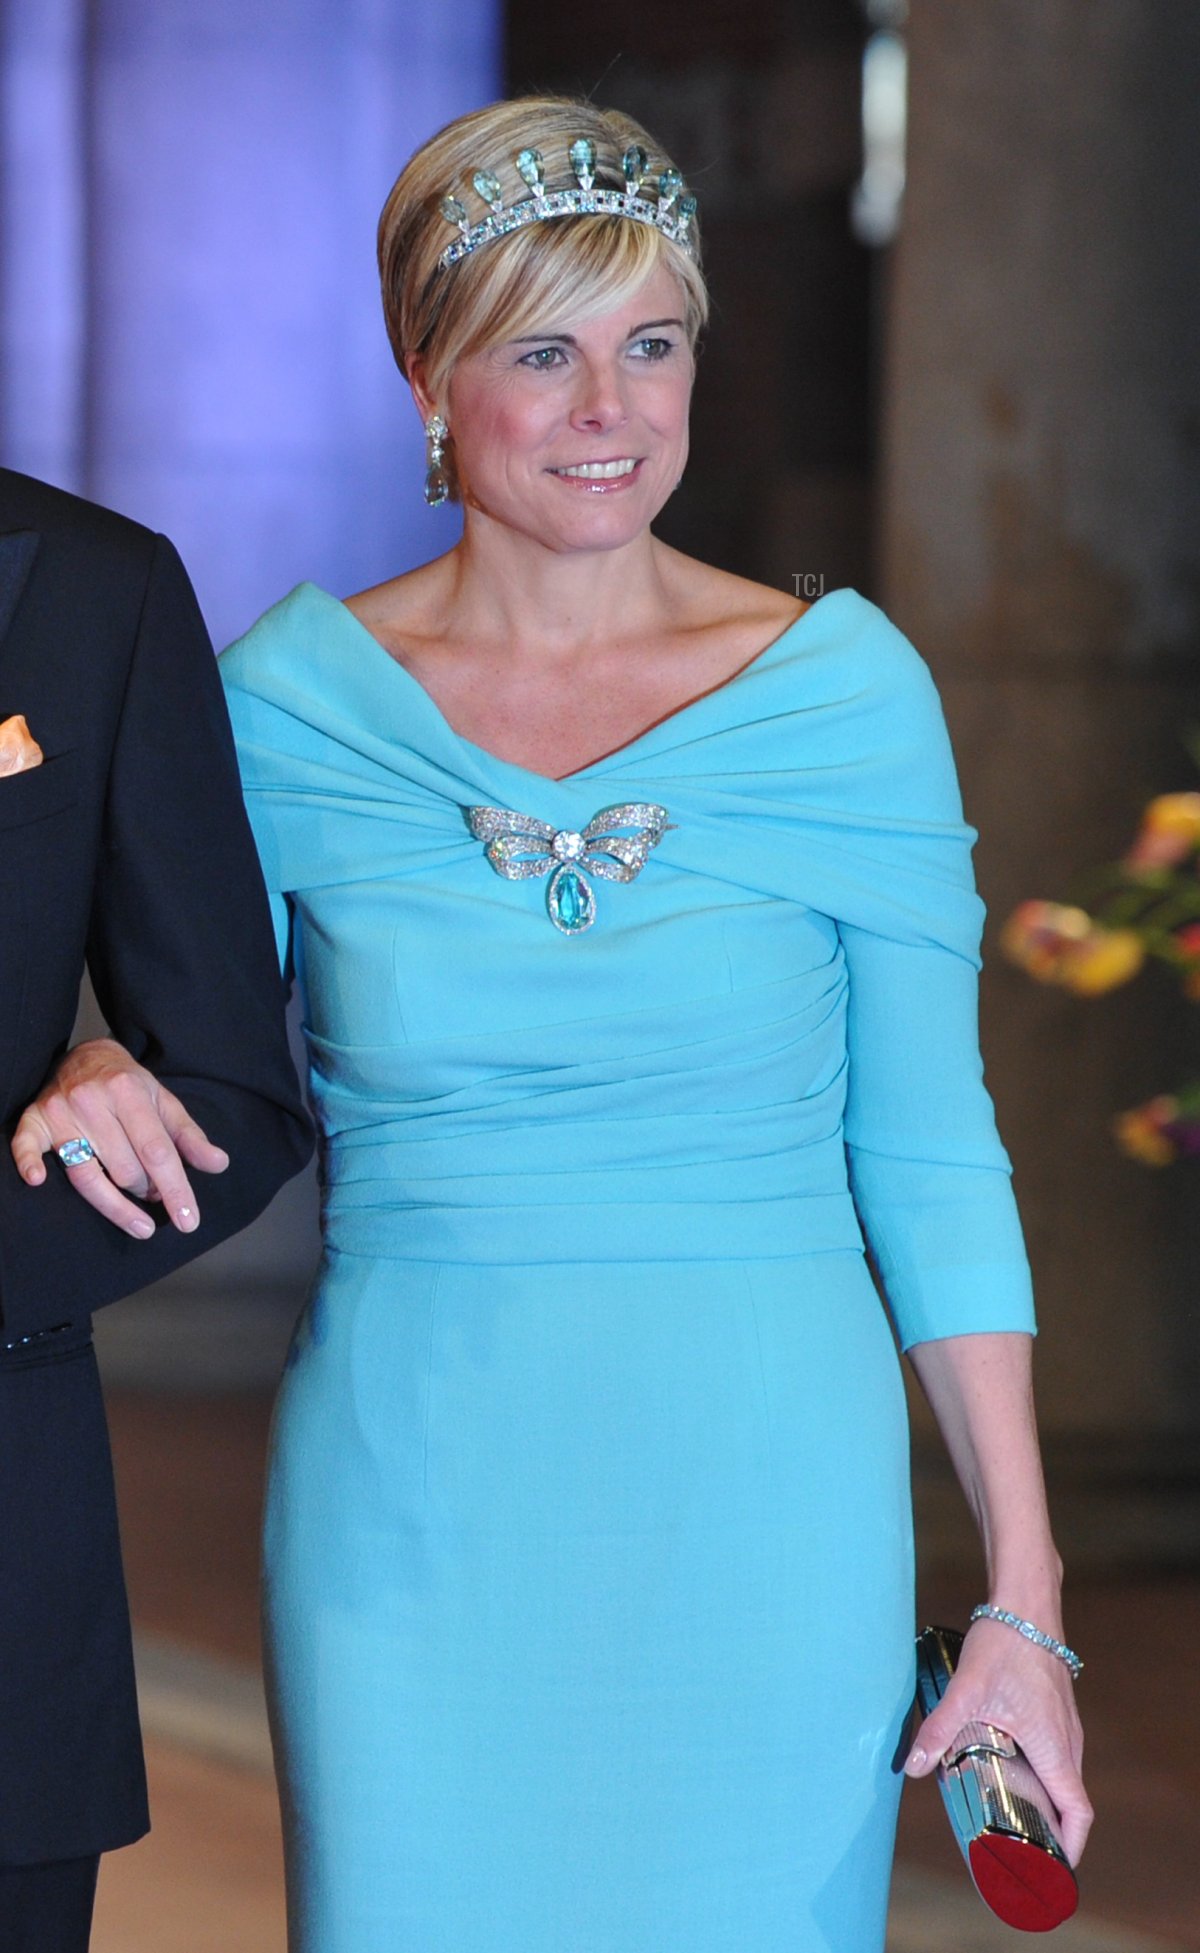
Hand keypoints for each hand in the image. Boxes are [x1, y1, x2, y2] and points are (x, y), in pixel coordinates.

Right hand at [11, 1037, 229, 1238]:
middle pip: (123, 1168)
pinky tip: (38, 1180)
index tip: (189, 1221)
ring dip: (115, 1203)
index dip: (175, 1189)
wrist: (86, 1055)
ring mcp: (61, 1111)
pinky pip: (27, 1145)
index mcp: (129, 1092)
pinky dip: (28, 1162)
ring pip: (86, 1173)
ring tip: (138, 1218)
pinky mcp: (35, 1119)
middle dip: (146, 1190)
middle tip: (154, 1194)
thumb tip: (219, 1164)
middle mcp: (92, 1100)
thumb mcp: (164, 1103)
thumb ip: (190, 1136)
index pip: (156, 1151)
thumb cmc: (129, 1086)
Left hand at [904, 1614, 1092, 1866]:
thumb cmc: (1004, 1644)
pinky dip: (1047, 1774)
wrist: (1025, 1601)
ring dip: (1049, 1801)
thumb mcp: (966, 1690)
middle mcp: (1069, 1740)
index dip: (1069, 1846)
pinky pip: (1061, 1754)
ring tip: (1015, 1816)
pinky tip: (1014, 1768)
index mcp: (1054, 1746)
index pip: (1078, 1812)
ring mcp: (1068, 1723)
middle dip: (1053, 1831)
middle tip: (1023, 1850)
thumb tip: (912, 1767)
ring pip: (1067, 1776)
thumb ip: (939, 1730)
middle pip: (1072, 1800)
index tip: (1050, 1866)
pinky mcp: (1059, 1708)